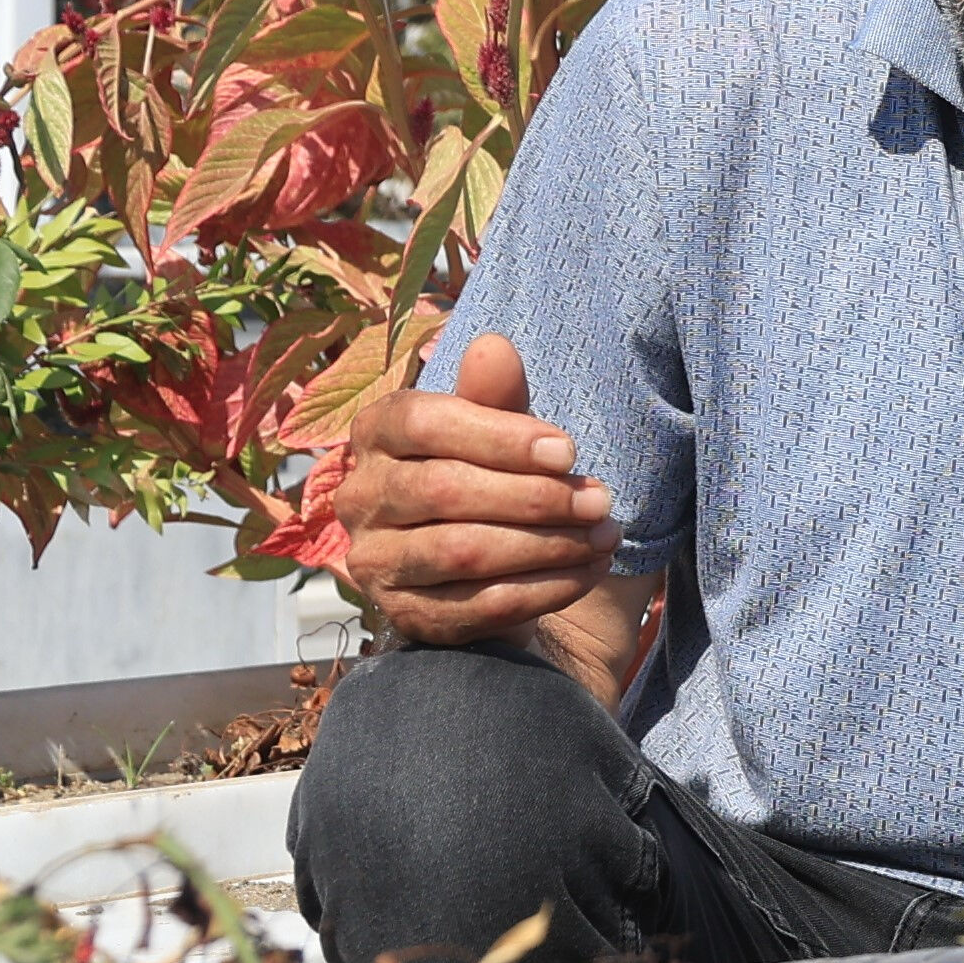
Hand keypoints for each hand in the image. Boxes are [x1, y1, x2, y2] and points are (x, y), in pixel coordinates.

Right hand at [341, 333, 617, 649]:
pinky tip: (587, 571)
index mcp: (375, 434)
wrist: (481, 571)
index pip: (424, 424)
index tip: (568, 448)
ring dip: (547, 545)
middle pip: (445, 491)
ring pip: (463, 552)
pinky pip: (479, 606)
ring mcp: (376, 563)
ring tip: (603, 536)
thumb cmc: (489, 480)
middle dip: (535, 496)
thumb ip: (496, 396)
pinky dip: (543, 589)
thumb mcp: (498, 434)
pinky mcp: (406, 616)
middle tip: (600, 500)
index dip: (500, 436)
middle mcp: (360, 498)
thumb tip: (494, 346)